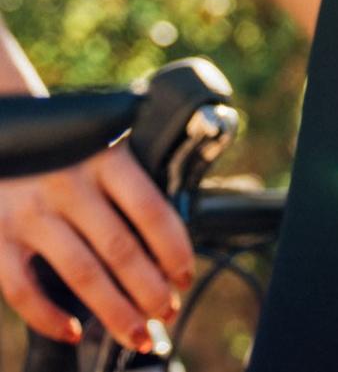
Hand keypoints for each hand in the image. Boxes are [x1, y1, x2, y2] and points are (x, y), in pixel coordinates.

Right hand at [0, 140, 193, 351]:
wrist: (0, 138)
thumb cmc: (64, 148)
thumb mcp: (101, 146)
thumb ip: (129, 180)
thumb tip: (168, 238)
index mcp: (105, 156)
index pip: (150, 209)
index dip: (173, 250)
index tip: (185, 277)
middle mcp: (69, 183)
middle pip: (120, 249)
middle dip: (149, 290)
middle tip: (167, 312)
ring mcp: (32, 213)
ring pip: (81, 275)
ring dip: (115, 312)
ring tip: (137, 333)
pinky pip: (24, 290)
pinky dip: (49, 318)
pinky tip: (74, 331)